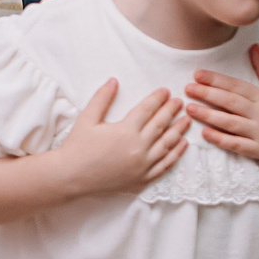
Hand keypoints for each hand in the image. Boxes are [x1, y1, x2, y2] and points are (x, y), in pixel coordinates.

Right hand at [53, 78, 188, 196]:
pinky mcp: (143, 178)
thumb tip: (114, 81)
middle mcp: (138, 147)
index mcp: (125, 130)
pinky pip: (165, 165)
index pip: (147, 110)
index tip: (166, 91)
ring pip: (167, 144)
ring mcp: (143, 165)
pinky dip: (176, 154)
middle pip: (160, 124)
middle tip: (180, 101)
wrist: (71, 177)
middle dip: (171, 111)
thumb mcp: (87, 118)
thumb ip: (102, 98)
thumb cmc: (77, 146)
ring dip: (178, 130)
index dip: (157, 99)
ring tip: (186, 120)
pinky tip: (182, 144)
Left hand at [184, 44, 258, 164]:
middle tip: (186, 89)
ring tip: (189, 108)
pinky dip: (221, 139)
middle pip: (229, 102)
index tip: (197, 74)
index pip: (236, 86)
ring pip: (230, 123)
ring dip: (208, 115)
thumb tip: (253, 47)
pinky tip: (205, 134)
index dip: (215, 79)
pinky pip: (237, 144)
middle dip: (207, 94)